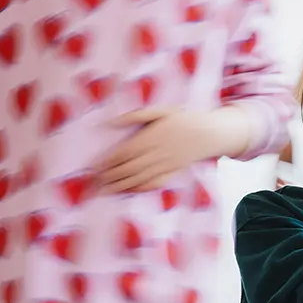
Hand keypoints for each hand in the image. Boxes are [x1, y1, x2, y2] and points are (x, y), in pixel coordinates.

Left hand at [97, 106, 236, 192]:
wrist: (209, 133)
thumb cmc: (182, 119)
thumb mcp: (159, 111)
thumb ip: (134, 116)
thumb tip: (110, 123)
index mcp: (150, 137)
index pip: (123, 152)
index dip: (107, 162)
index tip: (93, 168)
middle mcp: (156, 153)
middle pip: (128, 168)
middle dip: (109, 177)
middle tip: (93, 184)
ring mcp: (164, 165)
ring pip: (138, 178)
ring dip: (120, 186)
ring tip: (104, 191)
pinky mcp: (172, 172)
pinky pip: (153, 183)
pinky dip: (139, 188)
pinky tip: (127, 191)